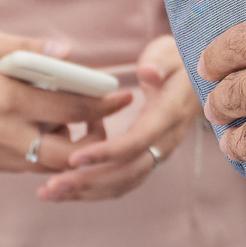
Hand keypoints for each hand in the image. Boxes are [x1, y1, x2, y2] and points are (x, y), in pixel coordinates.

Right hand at [0, 29, 132, 173]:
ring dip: (69, 148)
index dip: (101, 104)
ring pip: (48, 164)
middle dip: (94, 139)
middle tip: (108, 121)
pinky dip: (44, 152)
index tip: (122, 96)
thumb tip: (68, 52)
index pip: (68, 107)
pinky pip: (26, 165)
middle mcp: (1, 134)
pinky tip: (48, 131)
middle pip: (67, 152)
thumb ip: (27, 47)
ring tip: (80, 125)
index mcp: (4, 99)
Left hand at [38, 35, 201, 202]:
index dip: (106, 153)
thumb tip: (148, 73)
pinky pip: (121, 182)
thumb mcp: (170, 52)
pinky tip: (65, 189)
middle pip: (128, 172)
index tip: (73, 159)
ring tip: (50, 193)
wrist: (195, 80)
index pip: (137, 141)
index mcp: (168, 114)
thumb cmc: (177, 61)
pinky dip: (93, 189)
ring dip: (86, 191)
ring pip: (123, 183)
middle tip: (52, 186)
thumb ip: (159, 61)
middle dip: (88, 182)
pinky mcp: (146, 159)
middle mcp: (165, 140)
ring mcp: (157, 153)